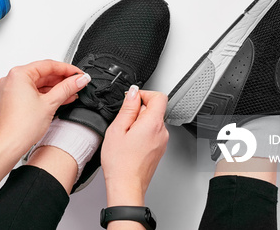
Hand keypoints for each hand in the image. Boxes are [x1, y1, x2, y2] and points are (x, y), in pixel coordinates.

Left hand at [0, 60, 90, 156]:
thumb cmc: (21, 127)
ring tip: (72, 92)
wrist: (9, 145)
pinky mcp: (14, 100)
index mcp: (18, 74)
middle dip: (62, 79)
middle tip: (78, 82)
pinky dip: (47, 95)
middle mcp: (12, 79)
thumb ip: (67, 88)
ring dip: (56, 88)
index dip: (67, 69)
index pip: (48, 65)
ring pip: (39, 83)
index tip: (79, 73)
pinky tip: (60, 98)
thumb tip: (79, 80)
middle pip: (43, 73)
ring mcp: (12, 90)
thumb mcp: (50, 103)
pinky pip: (33, 92)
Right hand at [102, 87, 168, 205]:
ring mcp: (162, 142)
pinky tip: (130, 144)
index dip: (144, 94)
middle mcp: (162, 132)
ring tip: (125, 136)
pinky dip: (141, 133)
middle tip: (123, 122)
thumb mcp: (117, 129)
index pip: (159, 96)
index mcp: (153, 124)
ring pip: (152, 121)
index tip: (131, 100)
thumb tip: (133, 93)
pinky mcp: (159, 149)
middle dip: (138, 110)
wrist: (126, 186)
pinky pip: (152, 133)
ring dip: (139, 123)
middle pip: (154, 109)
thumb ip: (128, 108)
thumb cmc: (120, 163)